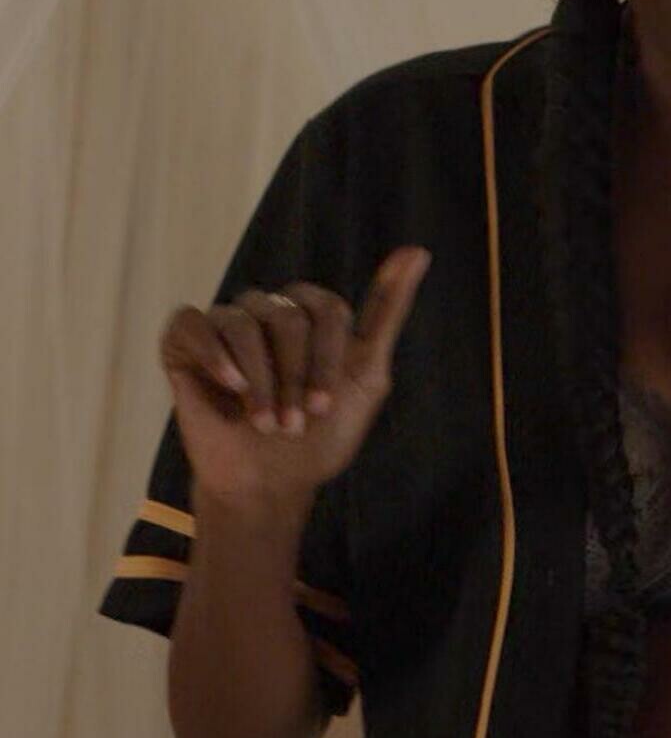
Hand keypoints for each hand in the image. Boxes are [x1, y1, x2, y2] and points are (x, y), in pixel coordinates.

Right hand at [159, 245, 431, 506]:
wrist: (267, 485)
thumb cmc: (319, 437)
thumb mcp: (367, 376)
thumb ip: (388, 312)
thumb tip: (418, 252)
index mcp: (311, 315)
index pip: (326, 309)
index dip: (327, 360)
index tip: (323, 408)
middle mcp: (268, 312)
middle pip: (287, 316)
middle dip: (294, 376)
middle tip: (293, 423)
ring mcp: (226, 324)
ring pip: (243, 321)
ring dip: (260, 380)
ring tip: (265, 422)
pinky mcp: (184, 341)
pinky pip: (193, 322)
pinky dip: (214, 355)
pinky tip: (230, 386)